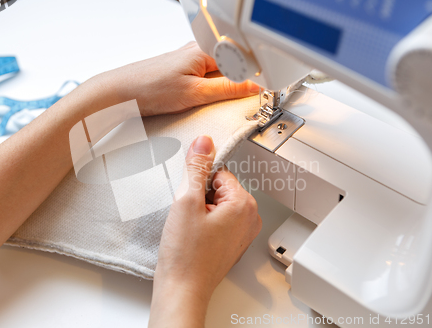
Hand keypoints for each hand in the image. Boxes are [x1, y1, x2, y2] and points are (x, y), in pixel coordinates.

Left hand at [92, 42, 258, 115]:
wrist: (118, 93)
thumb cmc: (149, 88)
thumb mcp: (195, 93)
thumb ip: (227, 89)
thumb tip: (254, 86)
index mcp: (203, 50)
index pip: (240, 61)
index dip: (253, 77)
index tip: (262, 93)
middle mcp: (196, 51)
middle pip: (230, 66)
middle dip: (238, 83)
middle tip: (244, 100)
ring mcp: (187, 60)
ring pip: (216, 73)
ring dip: (222, 87)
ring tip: (217, 101)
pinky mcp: (179, 71)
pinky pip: (203, 78)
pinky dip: (208, 89)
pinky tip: (201, 99)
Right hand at [149, 135, 261, 327]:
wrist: (182, 289)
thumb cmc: (186, 254)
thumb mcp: (186, 201)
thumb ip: (196, 167)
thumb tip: (204, 142)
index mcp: (244, 204)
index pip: (219, 172)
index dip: (198, 183)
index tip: (189, 197)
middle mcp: (249, 218)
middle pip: (219, 188)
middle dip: (200, 196)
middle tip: (188, 216)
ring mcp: (242, 233)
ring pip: (217, 204)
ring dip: (200, 210)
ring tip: (190, 228)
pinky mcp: (231, 243)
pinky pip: (217, 220)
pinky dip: (203, 223)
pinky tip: (192, 236)